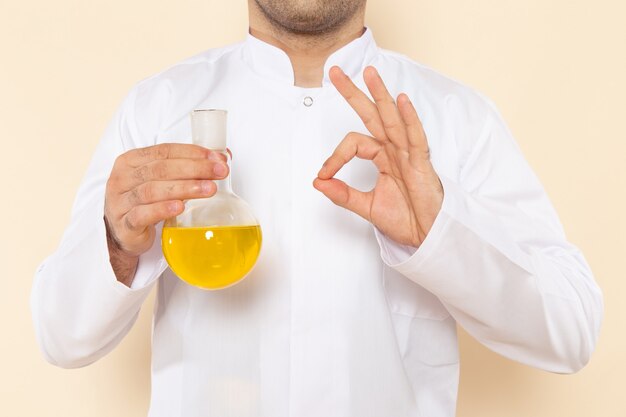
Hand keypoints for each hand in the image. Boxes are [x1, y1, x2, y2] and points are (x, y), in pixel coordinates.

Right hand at [104, 143, 227, 259]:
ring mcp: (121, 202)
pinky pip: (143, 214)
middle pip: (161, 169)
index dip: (192, 153)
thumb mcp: (160, 181)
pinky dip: (163, 209)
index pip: (164, 151)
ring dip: (184, 188)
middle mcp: (123, 178)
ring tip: (209, 189)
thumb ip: (186, 168)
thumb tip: (222, 158)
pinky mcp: (125, 224)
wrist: (123, 234)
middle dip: (194, 168)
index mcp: (131, 161)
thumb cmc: (144, 202)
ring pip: (153, 190)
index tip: (217, 159)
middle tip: (219, 172)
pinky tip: (180, 207)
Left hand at [313, 66, 442, 247]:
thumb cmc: (404, 219)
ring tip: (369, 72)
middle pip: (372, 115)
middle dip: (354, 93)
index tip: (324, 175)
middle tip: (335, 72)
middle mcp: (394, 150)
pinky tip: (401, 101)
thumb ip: (342, 194)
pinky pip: (415, 137)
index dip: (335, 156)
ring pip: (392, 119)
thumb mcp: (366, 206)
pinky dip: (409, 119)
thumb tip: (317, 182)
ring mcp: (408, 154)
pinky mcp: (422, 164)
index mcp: (382, 156)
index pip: (353, 143)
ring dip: (380, 94)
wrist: (426, 235)